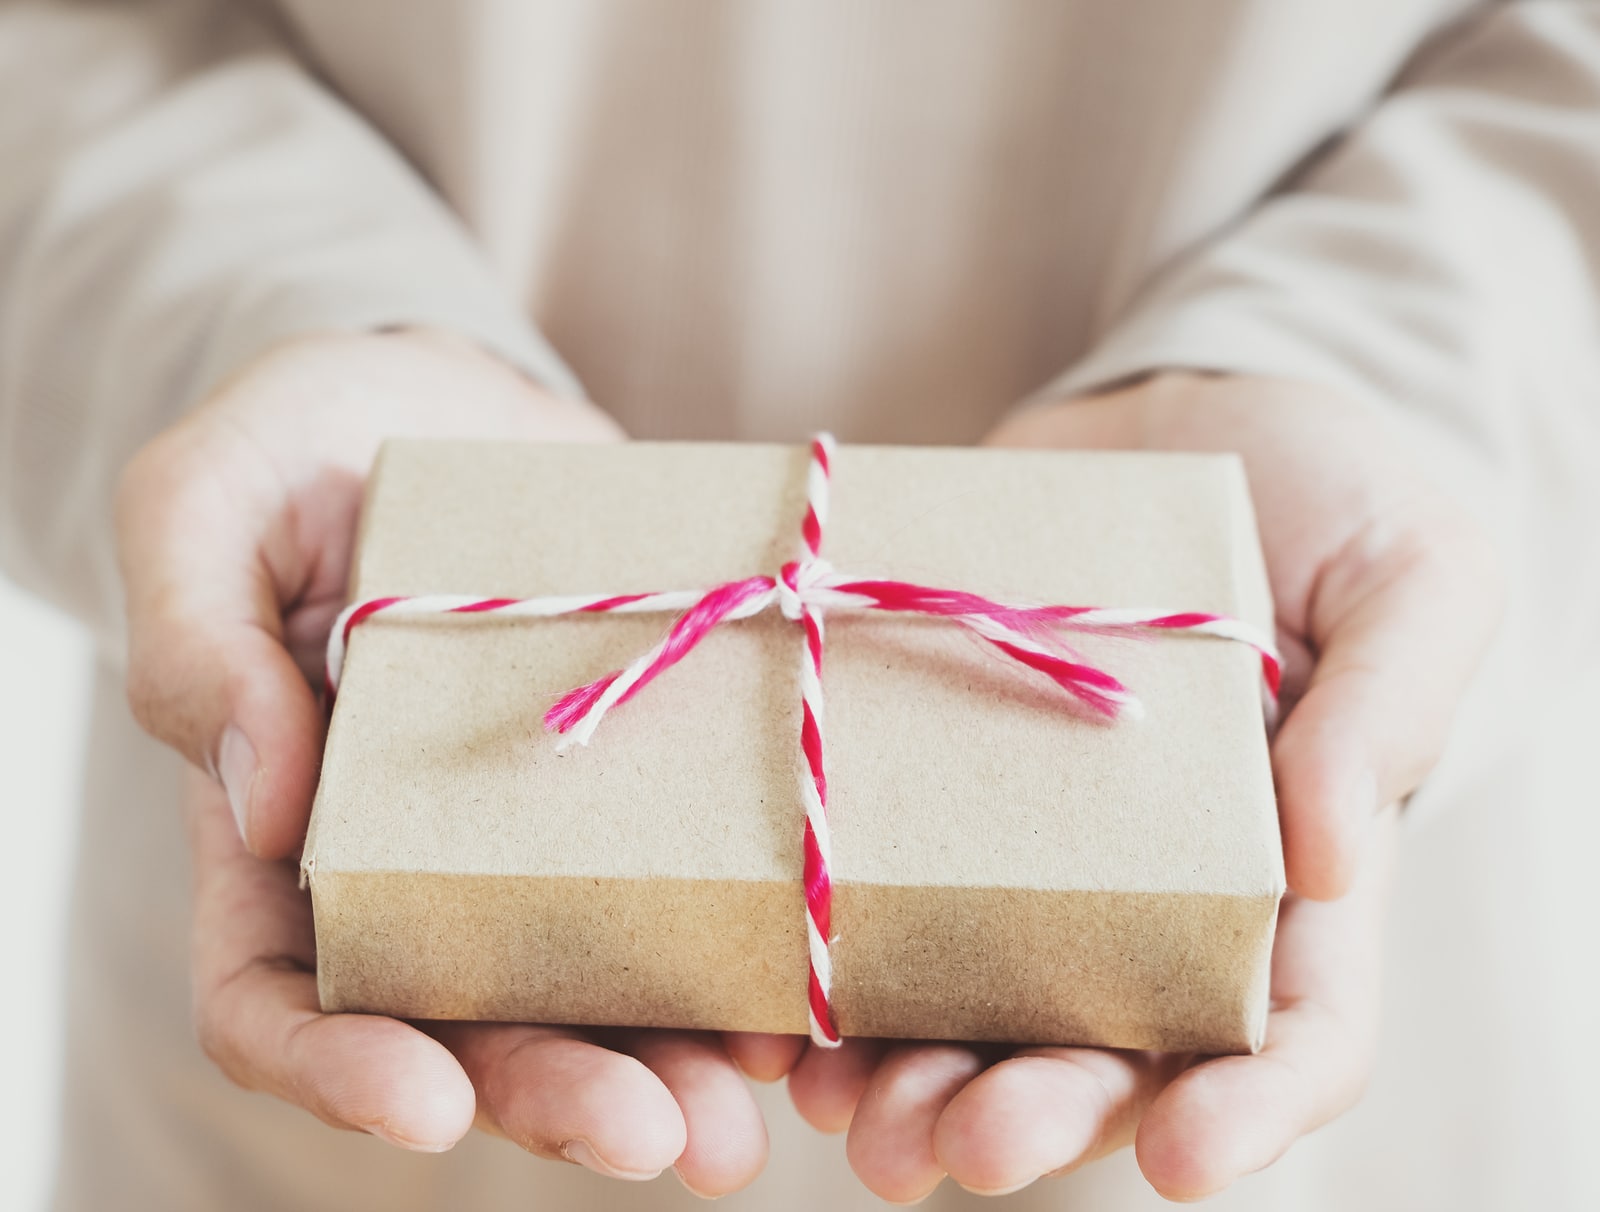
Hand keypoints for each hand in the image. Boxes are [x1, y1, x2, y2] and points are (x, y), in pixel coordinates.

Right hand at [119, 330, 769, 1192]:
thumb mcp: (208, 502)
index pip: (271, 994)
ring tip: (755, 1108)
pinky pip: (694, 877)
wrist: (458, 396)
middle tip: (663, 1140)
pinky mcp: (645, 774)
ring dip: (671, 1060)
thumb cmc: (306, 439)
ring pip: (594, 985)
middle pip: (466, 1023)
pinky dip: (745, 944)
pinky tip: (807, 985)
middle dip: (556, 1090)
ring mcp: (543, 824)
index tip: (428, 1105)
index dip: (335, 1066)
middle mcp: (416, 856)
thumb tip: (261, 804)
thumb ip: (194, 640)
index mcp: (282, 823)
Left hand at [781, 373, 1502, 1200]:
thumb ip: (1387, 709)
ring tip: (843, 1116)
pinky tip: (767, 1002)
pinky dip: (820, 954)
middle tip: (947, 1151)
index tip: (1178, 1165)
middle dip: (1033, 1108)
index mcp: (1287, 867)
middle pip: (1105, 1044)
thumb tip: (1327, 855)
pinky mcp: (928, 770)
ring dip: (909, 1073)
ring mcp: (1027, 833)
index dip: (1247, 1112)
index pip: (1294, 1032)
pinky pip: (868, 878)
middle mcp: (1150, 882)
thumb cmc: (1332, 500)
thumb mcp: (1412, 581)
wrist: (1180, 417)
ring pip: (974, 995)